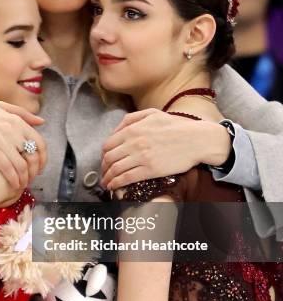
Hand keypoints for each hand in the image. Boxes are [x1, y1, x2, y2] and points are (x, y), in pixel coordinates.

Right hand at [0, 101, 46, 189]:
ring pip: (21, 166)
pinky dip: (13, 180)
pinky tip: (13, 186)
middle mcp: (12, 129)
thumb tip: (42, 121)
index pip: (40, 143)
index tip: (40, 167)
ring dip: (24, 179)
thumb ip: (23, 114)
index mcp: (16, 120)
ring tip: (21, 185)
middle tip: (31, 179)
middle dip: (34, 171)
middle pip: (33, 156)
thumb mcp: (1, 107)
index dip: (43, 159)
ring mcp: (1, 140)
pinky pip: (8, 169)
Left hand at [101, 109, 230, 189]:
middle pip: (109, 158)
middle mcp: (134, 143)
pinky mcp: (150, 170)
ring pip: (115, 169)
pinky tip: (114, 187)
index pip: (108, 144)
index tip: (105, 160)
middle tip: (104, 174)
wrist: (197, 140)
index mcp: (133, 129)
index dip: (103, 155)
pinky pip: (127, 178)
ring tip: (106, 183)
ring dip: (107, 178)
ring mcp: (141, 157)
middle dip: (103, 168)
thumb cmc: (176, 126)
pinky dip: (117, 184)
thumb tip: (115, 131)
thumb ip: (131, 119)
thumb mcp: (152, 114)